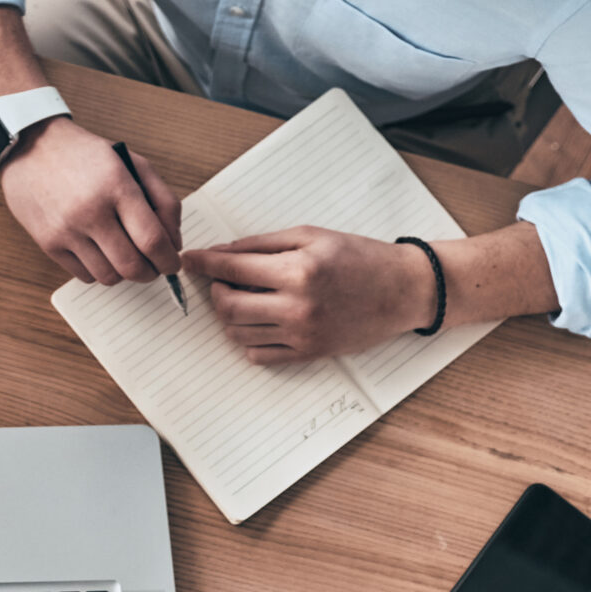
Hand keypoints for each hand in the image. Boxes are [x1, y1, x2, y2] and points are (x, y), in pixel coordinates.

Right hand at [0, 118, 181, 285]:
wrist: (31, 148)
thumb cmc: (85, 155)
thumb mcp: (132, 163)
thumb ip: (163, 200)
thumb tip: (173, 243)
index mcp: (116, 186)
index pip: (152, 240)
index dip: (168, 260)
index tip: (172, 263)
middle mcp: (90, 211)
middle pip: (132, 266)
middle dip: (151, 273)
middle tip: (153, 266)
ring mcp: (66, 230)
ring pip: (109, 276)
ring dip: (124, 273)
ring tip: (125, 256)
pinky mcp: (47, 243)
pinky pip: (84, 275)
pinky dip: (98, 271)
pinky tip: (100, 252)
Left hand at [181, 227, 434, 363]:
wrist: (403, 290)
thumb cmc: (359, 257)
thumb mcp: (311, 236)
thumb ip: (261, 244)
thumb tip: (221, 252)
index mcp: (297, 271)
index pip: (231, 268)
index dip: (203, 262)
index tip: (188, 259)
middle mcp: (297, 306)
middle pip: (227, 306)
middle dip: (215, 290)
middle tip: (223, 279)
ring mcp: (302, 334)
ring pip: (238, 332)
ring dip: (230, 315)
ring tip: (245, 297)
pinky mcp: (309, 354)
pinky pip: (258, 355)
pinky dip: (247, 339)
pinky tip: (259, 321)